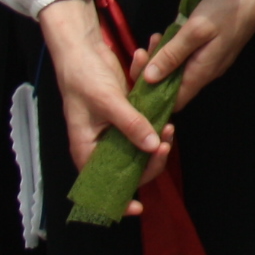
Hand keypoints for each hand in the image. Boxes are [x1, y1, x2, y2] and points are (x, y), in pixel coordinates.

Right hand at [41, 0, 169, 203]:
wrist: (83, 49)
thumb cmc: (84, 77)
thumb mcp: (107, 101)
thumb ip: (130, 124)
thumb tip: (152, 146)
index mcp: (87, 148)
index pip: (103, 183)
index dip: (120, 197)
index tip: (139, 205)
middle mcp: (102, 143)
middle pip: (131, 165)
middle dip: (152, 157)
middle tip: (168, 138)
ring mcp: (117, 129)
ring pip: (143, 144)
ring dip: (158, 134)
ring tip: (171, 122)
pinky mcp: (129, 113)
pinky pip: (146, 121)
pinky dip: (154, 111)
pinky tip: (160, 96)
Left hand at [137, 0, 254, 113]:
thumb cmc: (226, 11)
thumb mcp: (196, 30)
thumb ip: (172, 54)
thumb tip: (149, 79)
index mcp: (202, 72)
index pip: (174, 102)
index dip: (153, 98)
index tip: (135, 82)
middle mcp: (206, 73)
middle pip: (174, 87)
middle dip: (153, 74)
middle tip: (142, 52)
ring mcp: (211, 61)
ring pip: (179, 72)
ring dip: (162, 61)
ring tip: (154, 40)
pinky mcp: (212, 50)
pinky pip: (187, 60)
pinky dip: (173, 52)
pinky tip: (167, 37)